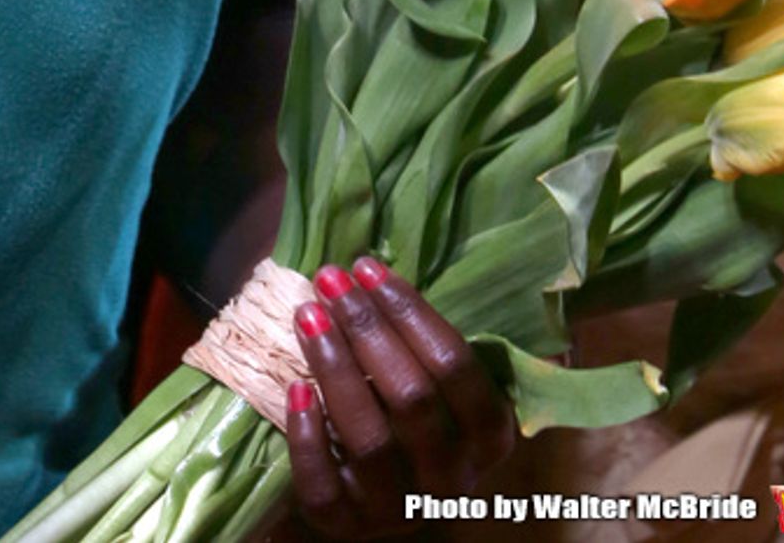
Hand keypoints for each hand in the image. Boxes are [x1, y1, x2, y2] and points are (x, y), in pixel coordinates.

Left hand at [287, 258, 514, 537]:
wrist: (381, 491)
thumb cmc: (412, 409)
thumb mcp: (448, 385)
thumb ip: (448, 341)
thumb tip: (472, 276)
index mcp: (488, 437)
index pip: (456, 367)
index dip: (410, 313)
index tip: (367, 268)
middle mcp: (452, 479)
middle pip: (412, 397)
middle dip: (366, 329)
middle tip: (330, 279)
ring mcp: (400, 509)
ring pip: (370, 439)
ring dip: (335, 368)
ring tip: (307, 314)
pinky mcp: (348, 526)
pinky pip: (325, 487)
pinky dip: (308, 437)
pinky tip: (294, 388)